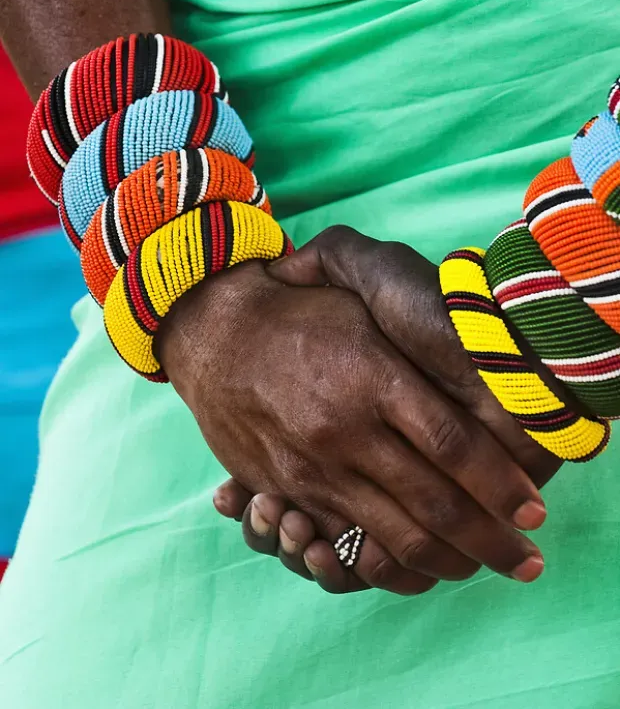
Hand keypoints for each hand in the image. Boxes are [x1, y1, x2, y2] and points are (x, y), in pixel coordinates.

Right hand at [159, 257, 545, 596]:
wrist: (214, 333)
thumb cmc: (299, 312)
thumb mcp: (358, 294)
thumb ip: (411, 327)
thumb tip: (479, 341)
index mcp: (372, 376)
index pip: (452, 443)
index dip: (500, 482)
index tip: (532, 506)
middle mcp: (345, 428)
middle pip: (433, 501)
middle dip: (489, 538)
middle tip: (526, 559)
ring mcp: (313, 466)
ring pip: (393, 532)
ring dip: (448, 560)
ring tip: (483, 567)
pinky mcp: (287, 488)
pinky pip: (345, 541)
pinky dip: (390, 563)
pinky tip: (421, 568)